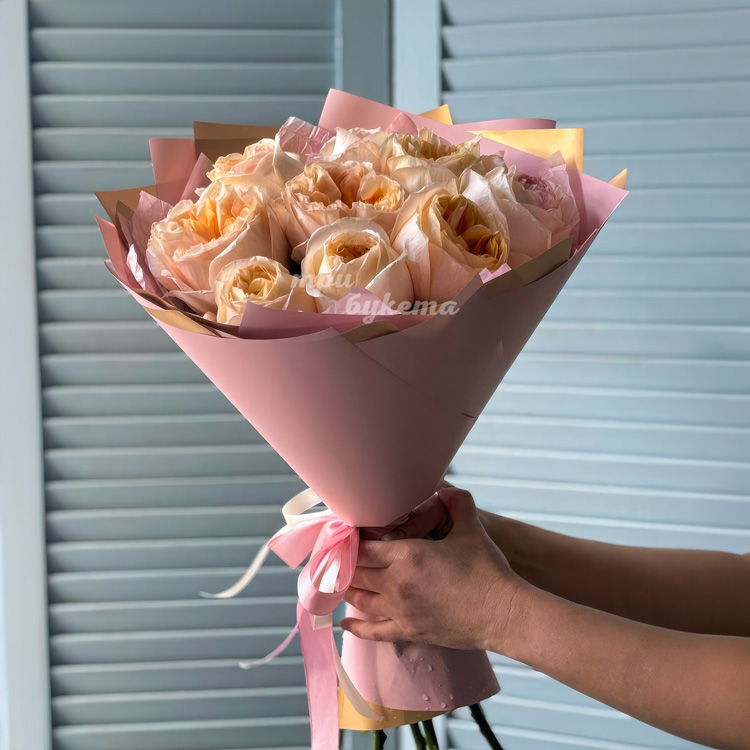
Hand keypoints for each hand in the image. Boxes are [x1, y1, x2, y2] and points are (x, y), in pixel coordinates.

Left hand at [341, 487, 525, 651]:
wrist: (503, 613)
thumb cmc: (487, 570)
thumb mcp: (471, 529)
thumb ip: (456, 502)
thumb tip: (445, 487)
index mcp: (407, 556)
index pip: (363, 547)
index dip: (349, 541)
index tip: (342, 535)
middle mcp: (397, 584)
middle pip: (357, 572)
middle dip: (344, 563)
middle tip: (335, 555)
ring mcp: (401, 611)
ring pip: (361, 599)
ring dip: (347, 589)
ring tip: (338, 580)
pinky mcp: (410, 631)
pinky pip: (374, 631)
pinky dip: (357, 627)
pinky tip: (345, 622)